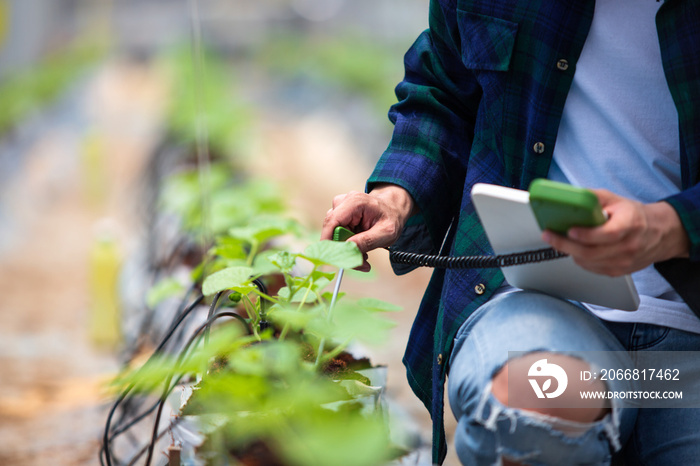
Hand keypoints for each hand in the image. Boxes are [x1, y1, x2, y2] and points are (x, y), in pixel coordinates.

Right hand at [321, 184, 415, 271]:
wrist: (393, 210)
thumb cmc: (391, 218)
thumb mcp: (386, 233)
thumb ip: (366, 241)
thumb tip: (347, 250)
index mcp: (355, 202)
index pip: (332, 222)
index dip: (328, 240)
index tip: (332, 258)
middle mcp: (344, 202)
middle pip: (331, 231)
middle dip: (343, 249)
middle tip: (361, 261)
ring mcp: (340, 208)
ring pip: (334, 235)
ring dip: (347, 248)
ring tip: (364, 252)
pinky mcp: (340, 216)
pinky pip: (337, 235)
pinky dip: (347, 245)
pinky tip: (360, 245)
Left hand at [542, 189, 689, 276]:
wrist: (657, 233)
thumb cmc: (634, 215)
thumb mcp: (615, 199)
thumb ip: (593, 198)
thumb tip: (570, 196)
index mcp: (631, 224)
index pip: (608, 234)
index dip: (587, 234)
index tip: (570, 230)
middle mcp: (629, 245)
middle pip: (592, 252)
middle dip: (565, 244)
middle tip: (550, 235)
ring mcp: (624, 261)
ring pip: (589, 262)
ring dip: (570, 252)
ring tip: (559, 240)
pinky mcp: (618, 272)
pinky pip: (592, 268)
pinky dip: (580, 259)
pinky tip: (575, 249)